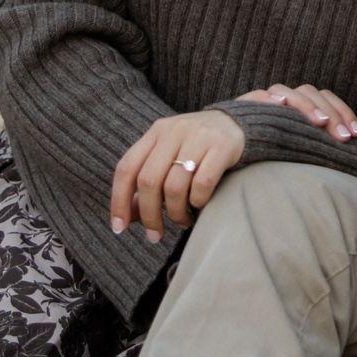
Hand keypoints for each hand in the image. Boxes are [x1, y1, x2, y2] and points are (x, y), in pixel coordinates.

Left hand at [110, 110, 245, 242]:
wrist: (237, 122)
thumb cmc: (196, 146)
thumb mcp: (168, 155)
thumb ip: (148, 181)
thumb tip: (128, 217)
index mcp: (156, 132)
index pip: (126, 168)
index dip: (119, 200)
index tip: (119, 227)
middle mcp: (173, 132)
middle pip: (149, 181)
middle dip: (149, 214)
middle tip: (155, 234)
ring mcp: (198, 137)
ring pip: (174, 186)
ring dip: (175, 213)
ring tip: (181, 220)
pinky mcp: (222, 146)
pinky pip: (202, 184)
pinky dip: (197, 202)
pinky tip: (199, 205)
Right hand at [234, 83, 356, 142]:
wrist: (225, 144)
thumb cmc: (268, 150)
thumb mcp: (298, 148)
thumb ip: (317, 144)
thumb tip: (352, 151)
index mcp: (300, 105)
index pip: (327, 99)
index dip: (344, 113)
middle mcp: (284, 98)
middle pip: (311, 93)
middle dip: (332, 114)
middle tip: (344, 137)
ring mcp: (265, 100)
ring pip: (288, 91)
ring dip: (306, 106)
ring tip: (319, 123)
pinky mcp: (244, 107)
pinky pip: (256, 97)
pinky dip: (269, 99)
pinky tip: (279, 104)